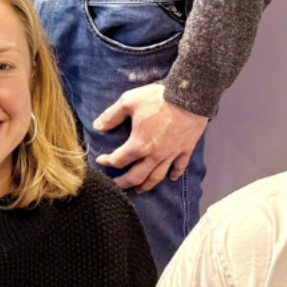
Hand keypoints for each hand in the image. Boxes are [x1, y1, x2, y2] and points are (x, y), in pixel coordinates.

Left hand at [93, 82, 208, 191]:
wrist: (188, 96)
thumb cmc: (157, 98)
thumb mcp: (128, 101)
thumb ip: (111, 115)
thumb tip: (97, 126)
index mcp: (139, 144)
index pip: (119, 160)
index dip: (107, 162)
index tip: (100, 160)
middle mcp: (155, 155)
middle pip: (138, 176)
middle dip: (125, 182)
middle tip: (117, 185)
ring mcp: (171, 154)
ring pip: (157, 176)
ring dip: (147, 185)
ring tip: (140, 189)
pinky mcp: (185, 150)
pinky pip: (179, 167)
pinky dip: (175, 174)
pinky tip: (172, 178)